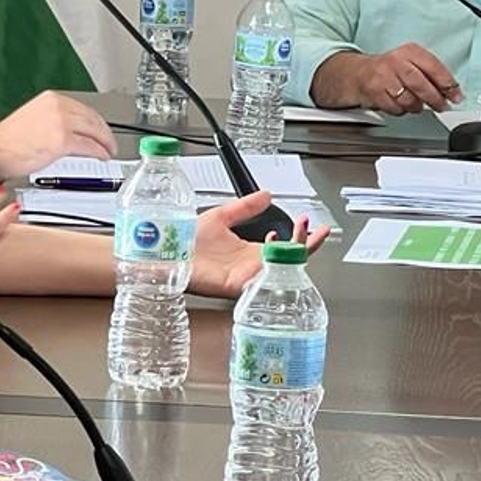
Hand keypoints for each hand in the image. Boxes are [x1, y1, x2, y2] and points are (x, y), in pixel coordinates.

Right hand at [0, 90, 115, 177]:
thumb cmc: (6, 142)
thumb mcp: (33, 120)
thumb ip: (54, 120)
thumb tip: (71, 132)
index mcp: (50, 99)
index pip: (83, 108)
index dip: (96, 121)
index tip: (101, 129)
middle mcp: (57, 106)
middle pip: (93, 118)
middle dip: (105, 132)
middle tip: (110, 142)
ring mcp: (61, 123)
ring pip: (94, 131)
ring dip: (105, 142)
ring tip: (108, 151)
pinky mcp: (62, 141)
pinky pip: (89, 147)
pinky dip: (99, 152)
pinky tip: (101, 156)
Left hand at [187, 193, 331, 297]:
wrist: (167, 252)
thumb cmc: (186, 240)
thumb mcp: (221, 216)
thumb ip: (245, 207)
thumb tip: (265, 195)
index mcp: (249, 250)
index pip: (284, 245)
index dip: (300, 234)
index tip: (311, 221)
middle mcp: (250, 265)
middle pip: (288, 258)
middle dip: (304, 242)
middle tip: (313, 228)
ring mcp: (244, 276)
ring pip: (279, 269)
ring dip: (293, 253)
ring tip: (301, 235)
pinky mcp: (234, 285)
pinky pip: (260, 281)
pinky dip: (273, 270)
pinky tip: (282, 256)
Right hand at [315, 44, 460, 113]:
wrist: (357, 74)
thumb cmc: (388, 69)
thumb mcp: (410, 63)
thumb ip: (430, 74)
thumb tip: (452, 91)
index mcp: (410, 51)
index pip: (434, 67)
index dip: (448, 83)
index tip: (456, 95)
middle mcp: (396, 61)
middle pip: (420, 84)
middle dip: (434, 98)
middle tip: (442, 106)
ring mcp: (383, 76)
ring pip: (408, 99)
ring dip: (416, 106)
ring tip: (416, 105)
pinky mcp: (373, 91)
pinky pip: (394, 107)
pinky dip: (400, 110)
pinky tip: (399, 105)